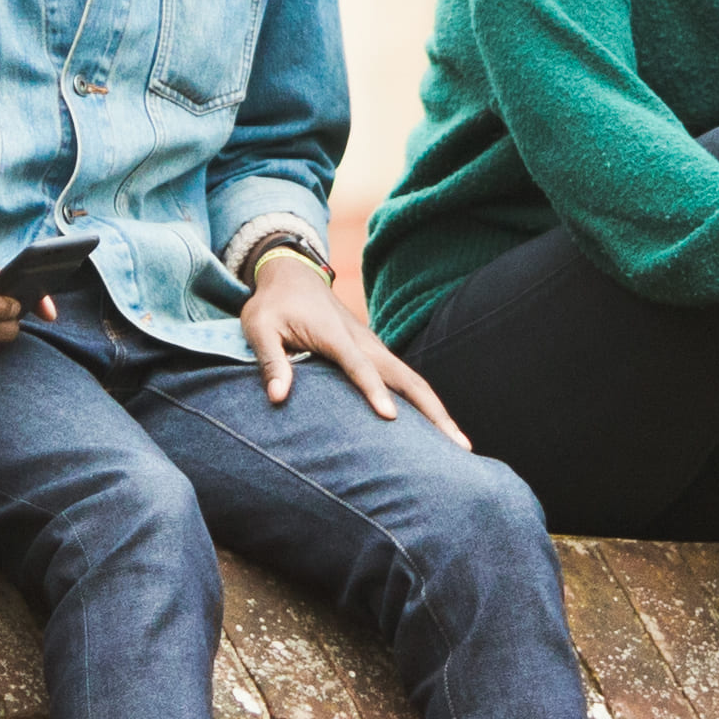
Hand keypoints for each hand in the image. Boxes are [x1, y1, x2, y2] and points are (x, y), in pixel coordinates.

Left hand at [237, 249, 462, 444]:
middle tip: (456, 443)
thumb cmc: (272, 304)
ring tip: (460, 444)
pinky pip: (405, 380)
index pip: (358, 366)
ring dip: (436, 410)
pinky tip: (436, 428)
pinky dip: (424, 403)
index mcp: (335, 335)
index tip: (389, 417)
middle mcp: (364, 341)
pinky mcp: (375, 353)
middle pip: (406, 378)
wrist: (293, 274)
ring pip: (412, 381)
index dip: (373, 390)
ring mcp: (374, 347)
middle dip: (432, 410)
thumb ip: (269, 361)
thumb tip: (277, 398)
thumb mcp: (259, 327)